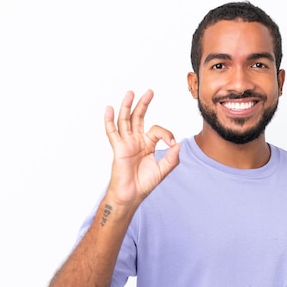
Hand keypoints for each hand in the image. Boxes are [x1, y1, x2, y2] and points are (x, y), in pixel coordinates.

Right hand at [104, 89, 179, 206]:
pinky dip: (109, 121)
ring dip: (128, 107)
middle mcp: (136, 140)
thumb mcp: (163, 170)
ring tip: (130, 93)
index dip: (166, 133)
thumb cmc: (144, 184)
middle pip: (139, 118)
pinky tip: (109, 109)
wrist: (131, 195)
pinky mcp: (118, 148)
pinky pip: (112, 132)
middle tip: (149, 91)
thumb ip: (172, 158)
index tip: (171, 143)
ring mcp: (126, 143)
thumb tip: (178, 144)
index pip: (157, 130)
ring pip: (125, 121)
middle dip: (144, 104)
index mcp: (147, 144)